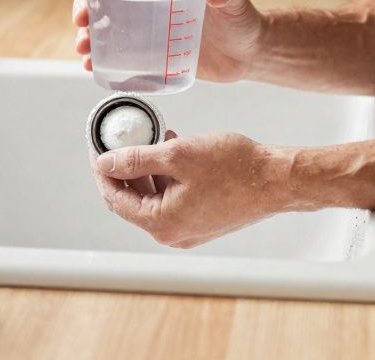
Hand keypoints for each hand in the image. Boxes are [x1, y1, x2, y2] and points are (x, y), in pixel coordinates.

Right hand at [71, 0, 267, 81]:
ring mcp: (146, 28)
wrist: (248, 54)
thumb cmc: (243, 21)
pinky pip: (116, 54)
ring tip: (84, 50)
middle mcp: (149, 1)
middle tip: (82, 22)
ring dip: (87, 34)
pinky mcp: (150, 54)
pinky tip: (92, 67)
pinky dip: (100, 59)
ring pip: (104, 25)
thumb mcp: (237, 3)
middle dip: (84, 5)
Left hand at [88, 132, 292, 247]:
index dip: (103, 172)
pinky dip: (166, 177)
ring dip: (147, 170)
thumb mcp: (178, 155)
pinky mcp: (202, 220)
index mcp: (162, 223)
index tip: (97, 149)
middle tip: (120, 142)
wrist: (277, 179)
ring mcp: (188, 230)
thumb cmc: (236, 168)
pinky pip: (172, 199)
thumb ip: (136, 159)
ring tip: (150, 140)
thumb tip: (106, 163)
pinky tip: (171, 151)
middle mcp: (172, 233)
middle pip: (132, 201)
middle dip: (124, 170)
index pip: (115, 199)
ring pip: (153, 198)